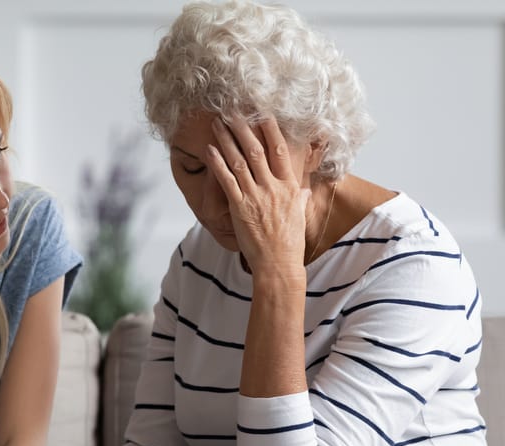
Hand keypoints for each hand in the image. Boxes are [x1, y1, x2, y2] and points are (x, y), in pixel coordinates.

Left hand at [205, 115, 309, 272]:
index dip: (271, 130)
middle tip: (232, 111)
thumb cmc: (289, 243)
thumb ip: (300, 199)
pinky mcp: (240, 207)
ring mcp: (255, 196)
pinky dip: (217, 164)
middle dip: (243, 128)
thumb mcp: (299, 216)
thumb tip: (306, 191)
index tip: (262, 113)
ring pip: (239, 161)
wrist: (278, 264)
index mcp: (289, 187)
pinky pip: (226, 181)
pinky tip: (210, 150)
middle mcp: (273, 188)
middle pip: (256, 150)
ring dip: (227, 140)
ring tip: (218, 123)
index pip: (280, 151)